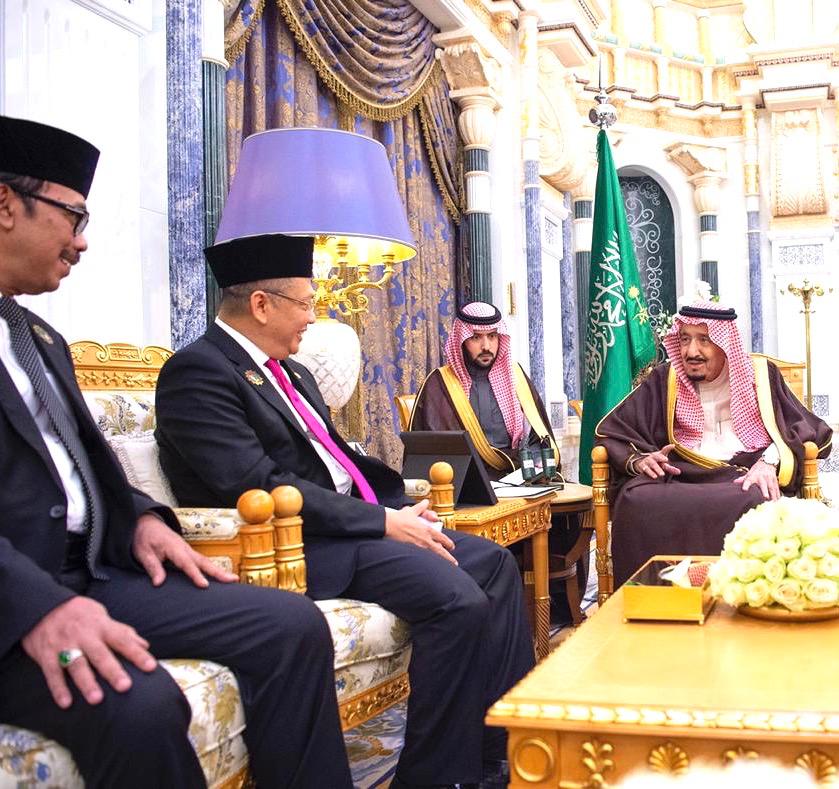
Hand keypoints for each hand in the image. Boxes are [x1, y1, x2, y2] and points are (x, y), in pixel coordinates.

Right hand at [21, 597, 155, 708]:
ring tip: (97, 699)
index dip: (137, 654)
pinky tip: (66, 703)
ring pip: (77, 665)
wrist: (42, 606)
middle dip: (113, 671)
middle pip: (101, 655)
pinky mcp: (46, 655)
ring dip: (87, 683)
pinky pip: (52, 673)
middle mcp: (85, 636)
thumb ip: (123, 632)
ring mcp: (64, 645)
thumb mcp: (102, 616)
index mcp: (102, 626)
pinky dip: (58, 689)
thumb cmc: (79, 613)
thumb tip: (145, 645)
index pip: (123, 640)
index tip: (151, 667)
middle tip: (125, 687)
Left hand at [132, 513, 238, 587]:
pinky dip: (212, 569)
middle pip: (204, 562)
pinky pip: (202, 562)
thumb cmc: (144, 537)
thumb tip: (159, 583)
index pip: (186, 563)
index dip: (196, 575)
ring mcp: (188, 550)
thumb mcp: (143, 552)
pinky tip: (220, 576)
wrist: (147, 523)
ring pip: (205, 562)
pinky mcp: (188, 553)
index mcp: (174, 547)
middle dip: (218, 572)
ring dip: (219, 571)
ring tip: (233, 580)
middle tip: (233, 580)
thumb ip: (152, 567)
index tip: (205, 585)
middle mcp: (184, 548)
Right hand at [385, 500, 456, 564]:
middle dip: (448, 557)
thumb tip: (426, 502)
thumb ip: (421, 508)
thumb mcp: (412, 511)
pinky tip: (429, 567)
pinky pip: (422, 558)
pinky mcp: (410, 552)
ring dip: (439, 561)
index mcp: (426, 530)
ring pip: (432, 556)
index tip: (452, 547)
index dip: (448, 543)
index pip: (441, 538)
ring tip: (444, 568)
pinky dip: (427, 562)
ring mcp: (418, 547)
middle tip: (453, 562)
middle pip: (440, 550)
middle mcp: (424, 539)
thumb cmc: (398, 519)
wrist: (387, 526)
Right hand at [633, 444, 681, 478]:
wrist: (641, 463)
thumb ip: (670, 468)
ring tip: (658, 476)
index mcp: (659, 455)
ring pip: (651, 465)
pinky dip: (648, 473)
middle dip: (661, 458)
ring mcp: (646, 462)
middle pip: (657, 457)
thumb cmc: (656, 463)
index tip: (672, 446)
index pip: (664, 450)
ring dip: (654, 470)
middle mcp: (652, 457)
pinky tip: (652, 476)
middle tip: (666, 461)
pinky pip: (645, 470)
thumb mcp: (663, 464)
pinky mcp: (642, 467)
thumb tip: (679, 472)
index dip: (668, 448)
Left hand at [733, 459, 779, 500]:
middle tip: (765, 497)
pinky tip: (778, 500)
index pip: (748, 480)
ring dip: (773, 495)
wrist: (767, 463)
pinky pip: (777, 489)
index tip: (744, 489)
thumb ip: (742, 479)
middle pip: (763, 485)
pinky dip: (778, 495)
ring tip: (774, 502)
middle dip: (764, 491)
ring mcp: (769, 479)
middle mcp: (762, 477)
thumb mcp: (749, 473)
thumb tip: (734, 482)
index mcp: (753, 476)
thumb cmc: (756, 470)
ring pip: (772, 488)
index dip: (746, 484)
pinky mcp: (775, 481)